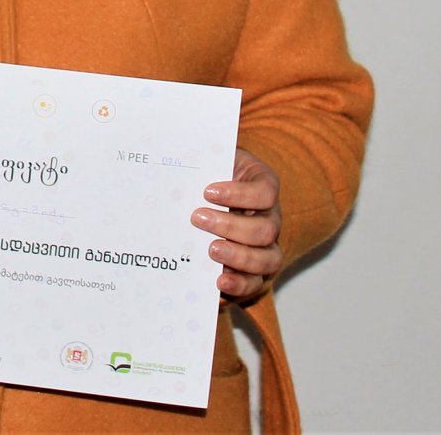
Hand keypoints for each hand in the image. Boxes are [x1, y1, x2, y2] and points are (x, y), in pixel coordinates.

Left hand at [195, 147, 281, 300]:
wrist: (205, 196)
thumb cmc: (208, 173)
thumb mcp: (208, 158)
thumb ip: (201, 159)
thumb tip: (171, 156)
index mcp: (263, 187)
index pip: (265, 192)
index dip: (240, 194)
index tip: (208, 192)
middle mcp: (270, 219)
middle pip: (265, 229)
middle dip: (232, 227)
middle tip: (198, 219)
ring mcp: (265, 247)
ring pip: (269, 259)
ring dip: (239, 257)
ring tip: (211, 251)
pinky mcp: (253, 271)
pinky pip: (254, 283)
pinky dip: (239, 285)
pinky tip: (218, 281)